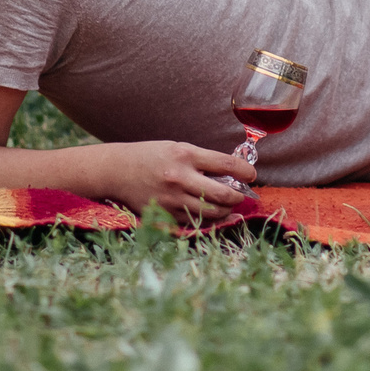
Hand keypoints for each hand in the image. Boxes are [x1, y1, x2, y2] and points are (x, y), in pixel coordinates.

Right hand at [87, 140, 259, 222]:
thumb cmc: (151, 156)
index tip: (251, 175)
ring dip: (226, 211)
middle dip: (238, 196)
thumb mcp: (177, 148)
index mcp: (185, 155)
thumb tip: (232, 173)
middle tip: (241, 195)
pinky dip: (208, 219)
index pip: (225, 164)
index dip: (245, 171)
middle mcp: (180, 178)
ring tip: (228, 206)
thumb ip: (202, 160)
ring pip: (212, 213)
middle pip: (223, 194)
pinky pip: (195, 222)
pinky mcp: (166, 216)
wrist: (118, 171)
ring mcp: (173, 199)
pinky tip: (211, 213)